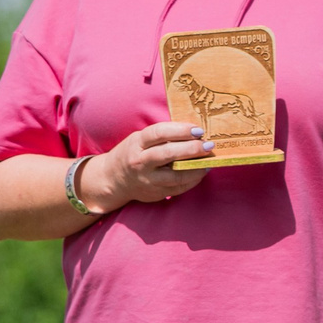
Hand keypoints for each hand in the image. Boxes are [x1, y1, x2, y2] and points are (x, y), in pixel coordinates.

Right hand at [78, 121, 217, 209]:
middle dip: (191, 149)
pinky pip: (178, 188)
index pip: (159, 133)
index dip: (180, 130)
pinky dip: (193, 180)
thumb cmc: (133, 153)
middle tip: (208, 145)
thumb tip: (192, 132)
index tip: (198, 129)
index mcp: (137, 143)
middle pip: (168, 154)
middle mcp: (141, 162)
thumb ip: (161, 136)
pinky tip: (202, 171)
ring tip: (209, 159)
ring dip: (196, 168)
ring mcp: (148, 180)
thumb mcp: (140, 140)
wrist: (114, 179)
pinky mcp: (155, 193)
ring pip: (175, 175)